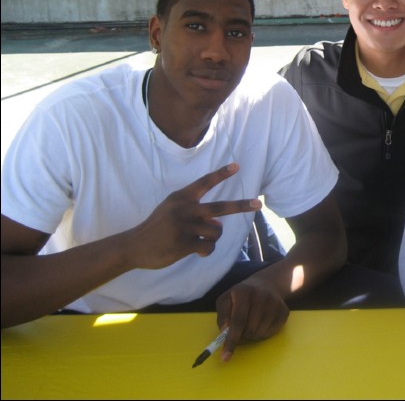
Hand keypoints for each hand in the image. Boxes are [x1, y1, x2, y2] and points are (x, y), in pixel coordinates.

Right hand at [127, 163, 260, 268]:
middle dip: (241, 206)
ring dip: (212, 239)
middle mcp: (184, 209)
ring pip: (216, 232)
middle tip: (258, 204)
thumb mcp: (172, 211)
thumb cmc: (157, 228)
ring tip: (198, 240)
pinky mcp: (184, 243)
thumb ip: (196, 212)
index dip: (221, 174)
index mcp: (181, 197)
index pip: (204, 182)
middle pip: (220, 207)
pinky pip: (209, 247)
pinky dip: (206, 251)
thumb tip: (220, 224)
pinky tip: (196, 251)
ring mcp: (184, 226)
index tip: (237, 167)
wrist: (134, 246)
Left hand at [214, 271, 289, 360]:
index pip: (238, 320)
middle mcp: (262, 295)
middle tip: (240, 331)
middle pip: (250, 329)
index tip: (225, 357)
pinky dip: (263, 334)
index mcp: (244, 291)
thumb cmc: (241, 296)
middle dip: (242, 337)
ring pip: (260, 333)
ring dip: (252, 336)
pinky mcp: (284, 311)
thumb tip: (226, 331)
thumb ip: (222, 315)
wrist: (266, 284)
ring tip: (250, 326)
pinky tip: (261, 324)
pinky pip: (271, 333)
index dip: (232, 339)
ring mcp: (275, 303)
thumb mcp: (226, 300)